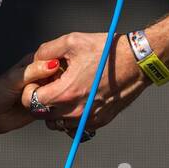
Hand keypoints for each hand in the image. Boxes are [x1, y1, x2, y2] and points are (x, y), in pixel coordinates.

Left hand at [0, 53, 65, 135]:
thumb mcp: (14, 78)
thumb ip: (33, 71)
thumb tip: (52, 64)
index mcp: (34, 63)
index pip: (54, 59)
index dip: (60, 65)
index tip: (62, 72)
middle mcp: (41, 76)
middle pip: (60, 76)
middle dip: (58, 83)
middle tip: (48, 90)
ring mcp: (44, 90)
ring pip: (59, 91)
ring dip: (56, 96)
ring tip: (43, 100)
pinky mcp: (45, 104)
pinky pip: (56, 105)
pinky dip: (55, 107)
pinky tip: (48, 108)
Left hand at [19, 33, 148, 130]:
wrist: (137, 62)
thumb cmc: (106, 50)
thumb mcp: (72, 41)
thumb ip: (47, 51)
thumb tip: (36, 60)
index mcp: (65, 92)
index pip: (31, 102)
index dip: (30, 90)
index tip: (38, 81)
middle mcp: (75, 111)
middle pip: (42, 115)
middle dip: (41, 100)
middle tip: (51, 84)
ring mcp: (88, 119)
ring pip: (57, 123)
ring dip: (54, 110)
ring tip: (64, 91)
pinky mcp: (99, 122)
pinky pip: (75, 126)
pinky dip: (71, 115)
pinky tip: (79, 97)